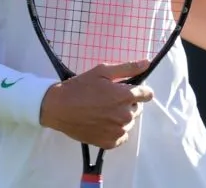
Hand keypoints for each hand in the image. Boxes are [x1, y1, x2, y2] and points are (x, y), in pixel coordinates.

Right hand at [40, 60, 154, 149]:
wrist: (58, 108)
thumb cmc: (80, 87)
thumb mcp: (103, 71)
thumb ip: (128, 68)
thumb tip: (147, 62)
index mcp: (126, 96)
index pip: (148, 94)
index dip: (139, 90)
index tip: (127, 89)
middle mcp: (125, 115)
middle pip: (137, 108)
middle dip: (128, 102)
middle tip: (109, 99)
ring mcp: (118, 131)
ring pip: (129, 122)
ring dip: (121, 117)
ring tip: (103, 111)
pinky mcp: (110, 143)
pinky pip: (121, 136)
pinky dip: (115, 130)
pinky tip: (102, 123)